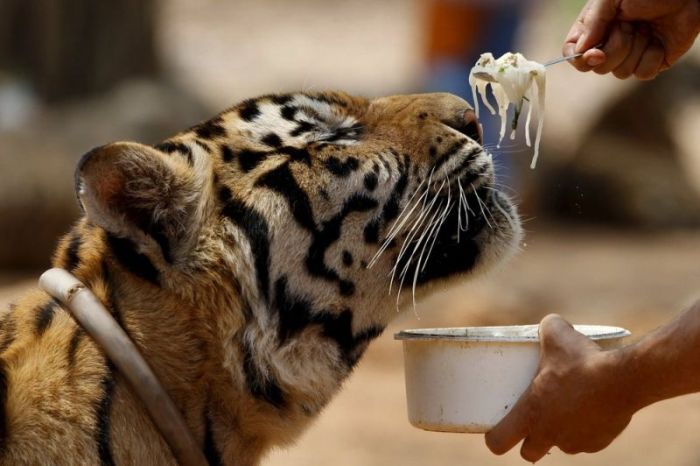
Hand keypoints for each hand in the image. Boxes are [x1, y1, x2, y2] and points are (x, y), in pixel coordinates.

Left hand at [484, 315, 633, 461]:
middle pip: (530, 453)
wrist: (623, 379)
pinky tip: (590, 407)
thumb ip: (546, 329)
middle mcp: (549, 434)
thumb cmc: (583, 360)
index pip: (499, 441)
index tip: (498, 428)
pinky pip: (586, 440)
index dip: (495, 437)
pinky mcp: (598, 443)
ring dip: (560, 431)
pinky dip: (585, 429)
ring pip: (561, 444)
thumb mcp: (556, 333)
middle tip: (534, 420)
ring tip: (568, 405)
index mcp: (530, 413)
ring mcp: (575, 442)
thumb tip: (548, 324)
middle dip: (529, 441)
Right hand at [563, 0, 699, 78]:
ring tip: (647, 28)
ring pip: (620, 73)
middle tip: (631, 25)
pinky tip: (658, 40)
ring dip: (636, 50)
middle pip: (598, 68)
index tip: (596, 54)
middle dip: (616, 49)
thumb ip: (592, 22)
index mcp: (594, 28)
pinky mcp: (651, 62)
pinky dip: (652, 57)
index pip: (572, 54)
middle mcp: (609, 44)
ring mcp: (630, 55)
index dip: (580, 60)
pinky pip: (642, 74)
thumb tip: (580, 49)